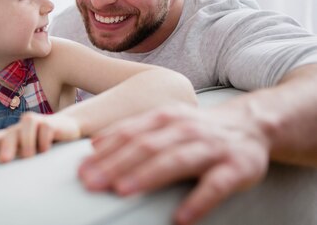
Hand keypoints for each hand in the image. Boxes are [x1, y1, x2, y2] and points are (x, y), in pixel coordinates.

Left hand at [0, 112, 81, 163]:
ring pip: (27, 123)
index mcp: (11, 136)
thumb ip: (17, 163)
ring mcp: (36, 123)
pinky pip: (46, 127)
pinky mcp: (51, 123)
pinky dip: (45, 138)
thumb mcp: (28, 155)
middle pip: (9, 132)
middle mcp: (21, 128)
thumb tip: (1, 184)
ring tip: (30, 157)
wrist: (67, 129)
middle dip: (6, 146)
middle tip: (4, 161)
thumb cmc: (42, 146)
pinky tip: (47, 150)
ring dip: (26, 140)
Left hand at [77, 104, 270, 224]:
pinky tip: (179, 218)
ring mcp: (211, 147)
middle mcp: (185, 129)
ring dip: (147, 176)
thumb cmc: (197, 130)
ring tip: (123, 191)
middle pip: (146, 146)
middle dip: (115, 165)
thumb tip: (94, 145)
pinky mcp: (237, 168)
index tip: (80, 170)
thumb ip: (132, 131)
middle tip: (90, 183)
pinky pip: (215, 186)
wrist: (251, 125)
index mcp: (165, 118)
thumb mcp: (165, 123)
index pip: (129, 134)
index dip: (104, 152)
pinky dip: (197, 201)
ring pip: (175, 161)